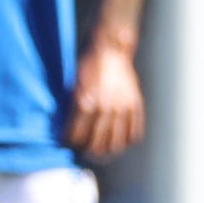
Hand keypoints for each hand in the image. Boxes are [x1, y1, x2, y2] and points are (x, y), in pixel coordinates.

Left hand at [63, 36, 145, 159]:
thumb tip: (70, 133)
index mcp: (85, 101)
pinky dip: (127, 141)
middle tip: (84, 152)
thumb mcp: (73, 85)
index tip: (68, 145)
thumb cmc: (87, 66)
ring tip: (102, 153)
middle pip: (96, 143)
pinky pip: (134, 131)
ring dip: (107, 151)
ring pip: (115, 142)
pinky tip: (121, 142)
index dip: (70, 143)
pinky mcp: (135, 104)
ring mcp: (122, 106)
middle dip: (87, 151)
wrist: (110, 49)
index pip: (76, 135)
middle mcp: (104, 106)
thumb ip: (73, 109)